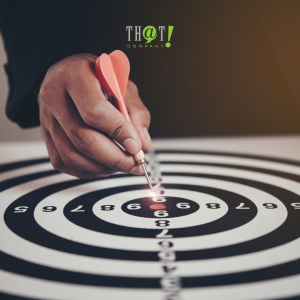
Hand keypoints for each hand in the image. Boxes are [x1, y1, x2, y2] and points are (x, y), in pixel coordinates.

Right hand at [38, 53, 151, 178]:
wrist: (69, 75)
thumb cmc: (97, 77)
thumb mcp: (123, 84)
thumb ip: (136, 112)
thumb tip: (143, 144)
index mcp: (75, 76)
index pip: (94, 111)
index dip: (118, 132)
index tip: (137, 147)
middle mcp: (55, 97)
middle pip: (82, 138)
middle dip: (115, 158)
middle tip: (135, 164)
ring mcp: (47, 119)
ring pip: (72, 155)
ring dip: (103, 167)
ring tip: (122, 165)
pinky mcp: (46, 135)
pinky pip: (62, 162)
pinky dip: (87, 171)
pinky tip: (103, 166)